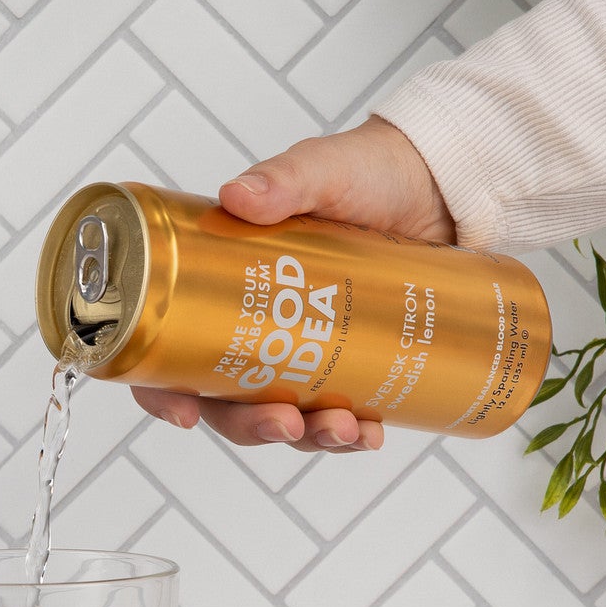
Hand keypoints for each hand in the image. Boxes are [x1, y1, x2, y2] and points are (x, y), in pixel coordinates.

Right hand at [132, 116, 453, 452]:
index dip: (163, 390)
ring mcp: (305, 348)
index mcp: (220, 280)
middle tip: (285, 423)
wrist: (442, 183)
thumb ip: (284, 179)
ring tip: (346, 431)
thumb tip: (237, 197)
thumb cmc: (367, 170)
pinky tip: (372, 433)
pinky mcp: (354, 362)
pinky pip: (339, 415)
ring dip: (307, 437)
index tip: (185, 414)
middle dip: (251, 425)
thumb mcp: (321, 169)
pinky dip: (351, 434)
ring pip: (284, 415)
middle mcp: (255, 323)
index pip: (168, 346)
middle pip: (226, 399)